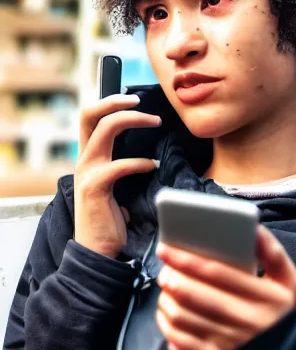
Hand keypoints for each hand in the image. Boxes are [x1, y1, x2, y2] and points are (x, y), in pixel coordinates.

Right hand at [74, 94, 161, 258]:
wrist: (98, 250)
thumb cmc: (111, 217)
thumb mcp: (115, 185)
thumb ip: (120, 166)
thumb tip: (146, 152)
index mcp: (89, 158)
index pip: (90, 119)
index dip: (108, 103)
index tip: (133, 99)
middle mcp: (84, 160)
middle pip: (90, 115)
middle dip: (115, 102)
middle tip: (140, 101)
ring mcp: (87, 173)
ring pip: (105, 130)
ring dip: (133, 121)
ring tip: (156, 122)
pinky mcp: (95, 188)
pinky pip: (119, 165)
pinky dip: (140, 162)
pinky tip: (154, 166)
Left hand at [156, 225, 295, 349]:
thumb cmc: (281, 312)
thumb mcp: (289, 281)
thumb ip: (273, 253)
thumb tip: (254, 229)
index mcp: (264, 297)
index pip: (215, 272)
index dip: (186, 258)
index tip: (167, 248)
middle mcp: (245, 323)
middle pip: (192, 295)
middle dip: (170, 277)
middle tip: (165, 268)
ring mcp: (227, 345)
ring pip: (181, 317)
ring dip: (166, 299)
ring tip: (167, 287)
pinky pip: (178, 341)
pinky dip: (166, 324)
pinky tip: (168, 312)